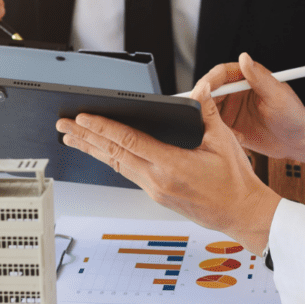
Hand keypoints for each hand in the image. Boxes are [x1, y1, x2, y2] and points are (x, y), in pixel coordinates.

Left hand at [55, 82, 280, 252]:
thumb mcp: (224, 140)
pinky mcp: (156, 195)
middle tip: (64, 126)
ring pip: (116, 165)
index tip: (84, 117)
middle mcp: (157, 180)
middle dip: (85, 138)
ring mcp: (154, 190)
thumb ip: (207, 112)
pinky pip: (127, 173)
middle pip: (113, 154)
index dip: (103, 128)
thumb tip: (199, 90)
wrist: (240, 213)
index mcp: (171, 165)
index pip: (128, 141)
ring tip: (72, 138)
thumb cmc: (234, 182)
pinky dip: (111, 160)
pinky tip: (101, 153)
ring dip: (93, 150)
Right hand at [197, 53, 304, 174]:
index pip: (221, 74)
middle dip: (203, 102)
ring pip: (209, 111)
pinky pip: (216, 128)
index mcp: (247, 79)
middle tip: (202, 113)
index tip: (201, 90)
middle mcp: (236, 92)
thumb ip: (259, 78)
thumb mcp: (277, 96)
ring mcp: (232, 110)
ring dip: (211, 120)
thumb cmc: (294, 116)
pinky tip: (236, 138)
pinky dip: (219, 133)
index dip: (208, 81)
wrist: (298, 143)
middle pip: (209, 92)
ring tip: (224, 128)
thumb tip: (244, 58)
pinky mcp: (230, 127)